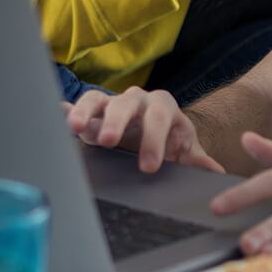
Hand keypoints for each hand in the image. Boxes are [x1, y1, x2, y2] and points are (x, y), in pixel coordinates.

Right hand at [62, 88, 224, 173]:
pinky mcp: (92, 111)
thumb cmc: (170, 138)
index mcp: (163, 107)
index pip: (160, 118)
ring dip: (86, 111)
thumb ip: (197, 160)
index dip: (155, 141)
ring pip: (98, 99)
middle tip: (109, 141)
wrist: (154, 129)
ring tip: (74, 126)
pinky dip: (66, 109)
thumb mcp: (184, 148)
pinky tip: (55, 113)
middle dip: (117, 121)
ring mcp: (112, 103)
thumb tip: (216, 173)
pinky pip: (78, 105)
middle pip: (126, 104)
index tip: (149, 167)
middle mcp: (137, 100)